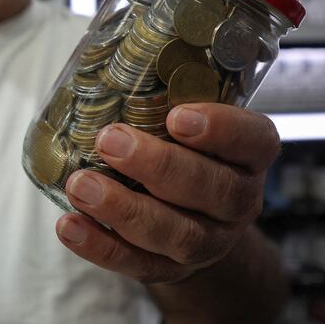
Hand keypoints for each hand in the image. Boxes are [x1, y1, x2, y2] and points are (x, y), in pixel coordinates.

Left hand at [56, 103, 278, 283]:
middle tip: (110, 141)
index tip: (176, 116)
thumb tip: (100, 54)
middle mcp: (238, 200)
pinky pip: (139, 264)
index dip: (221, 130)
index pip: (254, 140)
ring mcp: (209, 241)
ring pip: (178, 233)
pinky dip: (101, 247)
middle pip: (213, 189)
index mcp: (248, 155)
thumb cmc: (185, 152)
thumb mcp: (191, 120)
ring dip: (124, 208)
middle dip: (158, 165)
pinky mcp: (171, 269)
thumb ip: (166, 95)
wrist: (197, 221)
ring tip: (80, 185)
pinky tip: (70, 225)